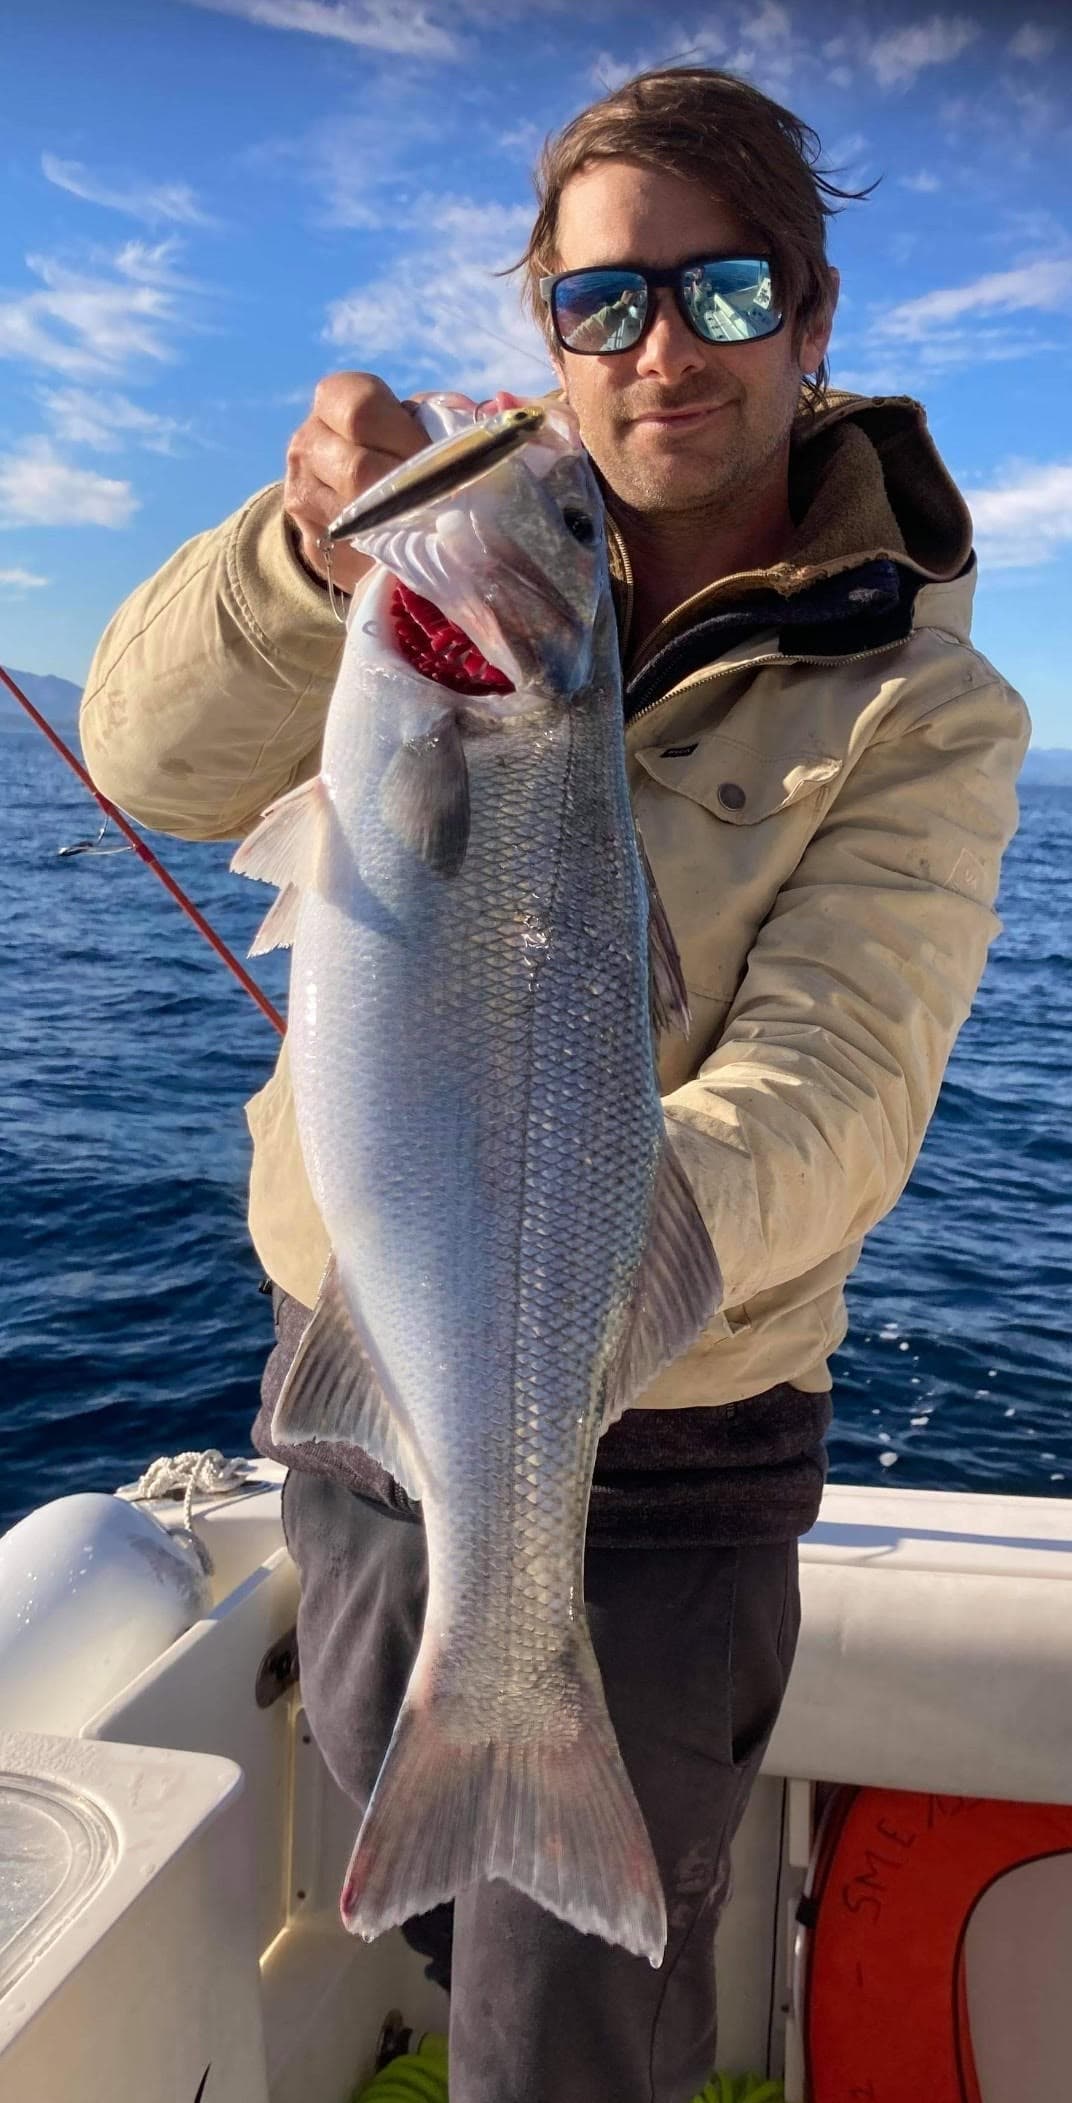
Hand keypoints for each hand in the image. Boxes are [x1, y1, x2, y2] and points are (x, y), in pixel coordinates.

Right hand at [283, 372, 427, 597]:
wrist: (355, 496)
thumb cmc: (398, 448)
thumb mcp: (417, 421)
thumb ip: (447, 414)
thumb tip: (499, 410)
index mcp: (334, 400)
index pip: (362, 408)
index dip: (404, 435)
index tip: (431, 457)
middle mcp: (307, 443)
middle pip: (357, 467)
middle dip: (405, 487)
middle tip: (438, 498)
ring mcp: (301, 493)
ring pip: (354, 515)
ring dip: (398, 523)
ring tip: (427, 521)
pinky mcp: (311, 540)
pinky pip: (352, 548)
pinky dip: (386, 548)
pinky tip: (406, 544)